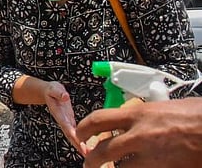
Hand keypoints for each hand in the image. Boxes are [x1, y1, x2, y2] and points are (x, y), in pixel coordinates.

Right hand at [43, 81, 84, 155]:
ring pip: (73, 137)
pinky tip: (88, 147)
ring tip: (89, 155)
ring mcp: (67, 122)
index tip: (80, 144)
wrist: (48, 92)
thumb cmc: (51, 90)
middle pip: (70, 136)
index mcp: (59, 114)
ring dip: (81, 146)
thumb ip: (59, 93)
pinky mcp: (71, 121)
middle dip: (78, 145)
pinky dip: (82, 141)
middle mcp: (63, 120)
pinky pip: (77, 133)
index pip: (67, 126)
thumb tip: (65, 96)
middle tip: (87, 155)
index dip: (74, 136)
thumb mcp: (54, 89)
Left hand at [78, 98, 201, 167]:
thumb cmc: (197, 115)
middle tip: (89, 163)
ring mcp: (152, 157)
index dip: (84, 128)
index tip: (80, 133)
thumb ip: (144, 115)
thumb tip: (132, 120)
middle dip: (91, 160)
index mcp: (138, 114)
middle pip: (102, 152)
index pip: (98, 120)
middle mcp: (140, 136)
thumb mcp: (164, 108)